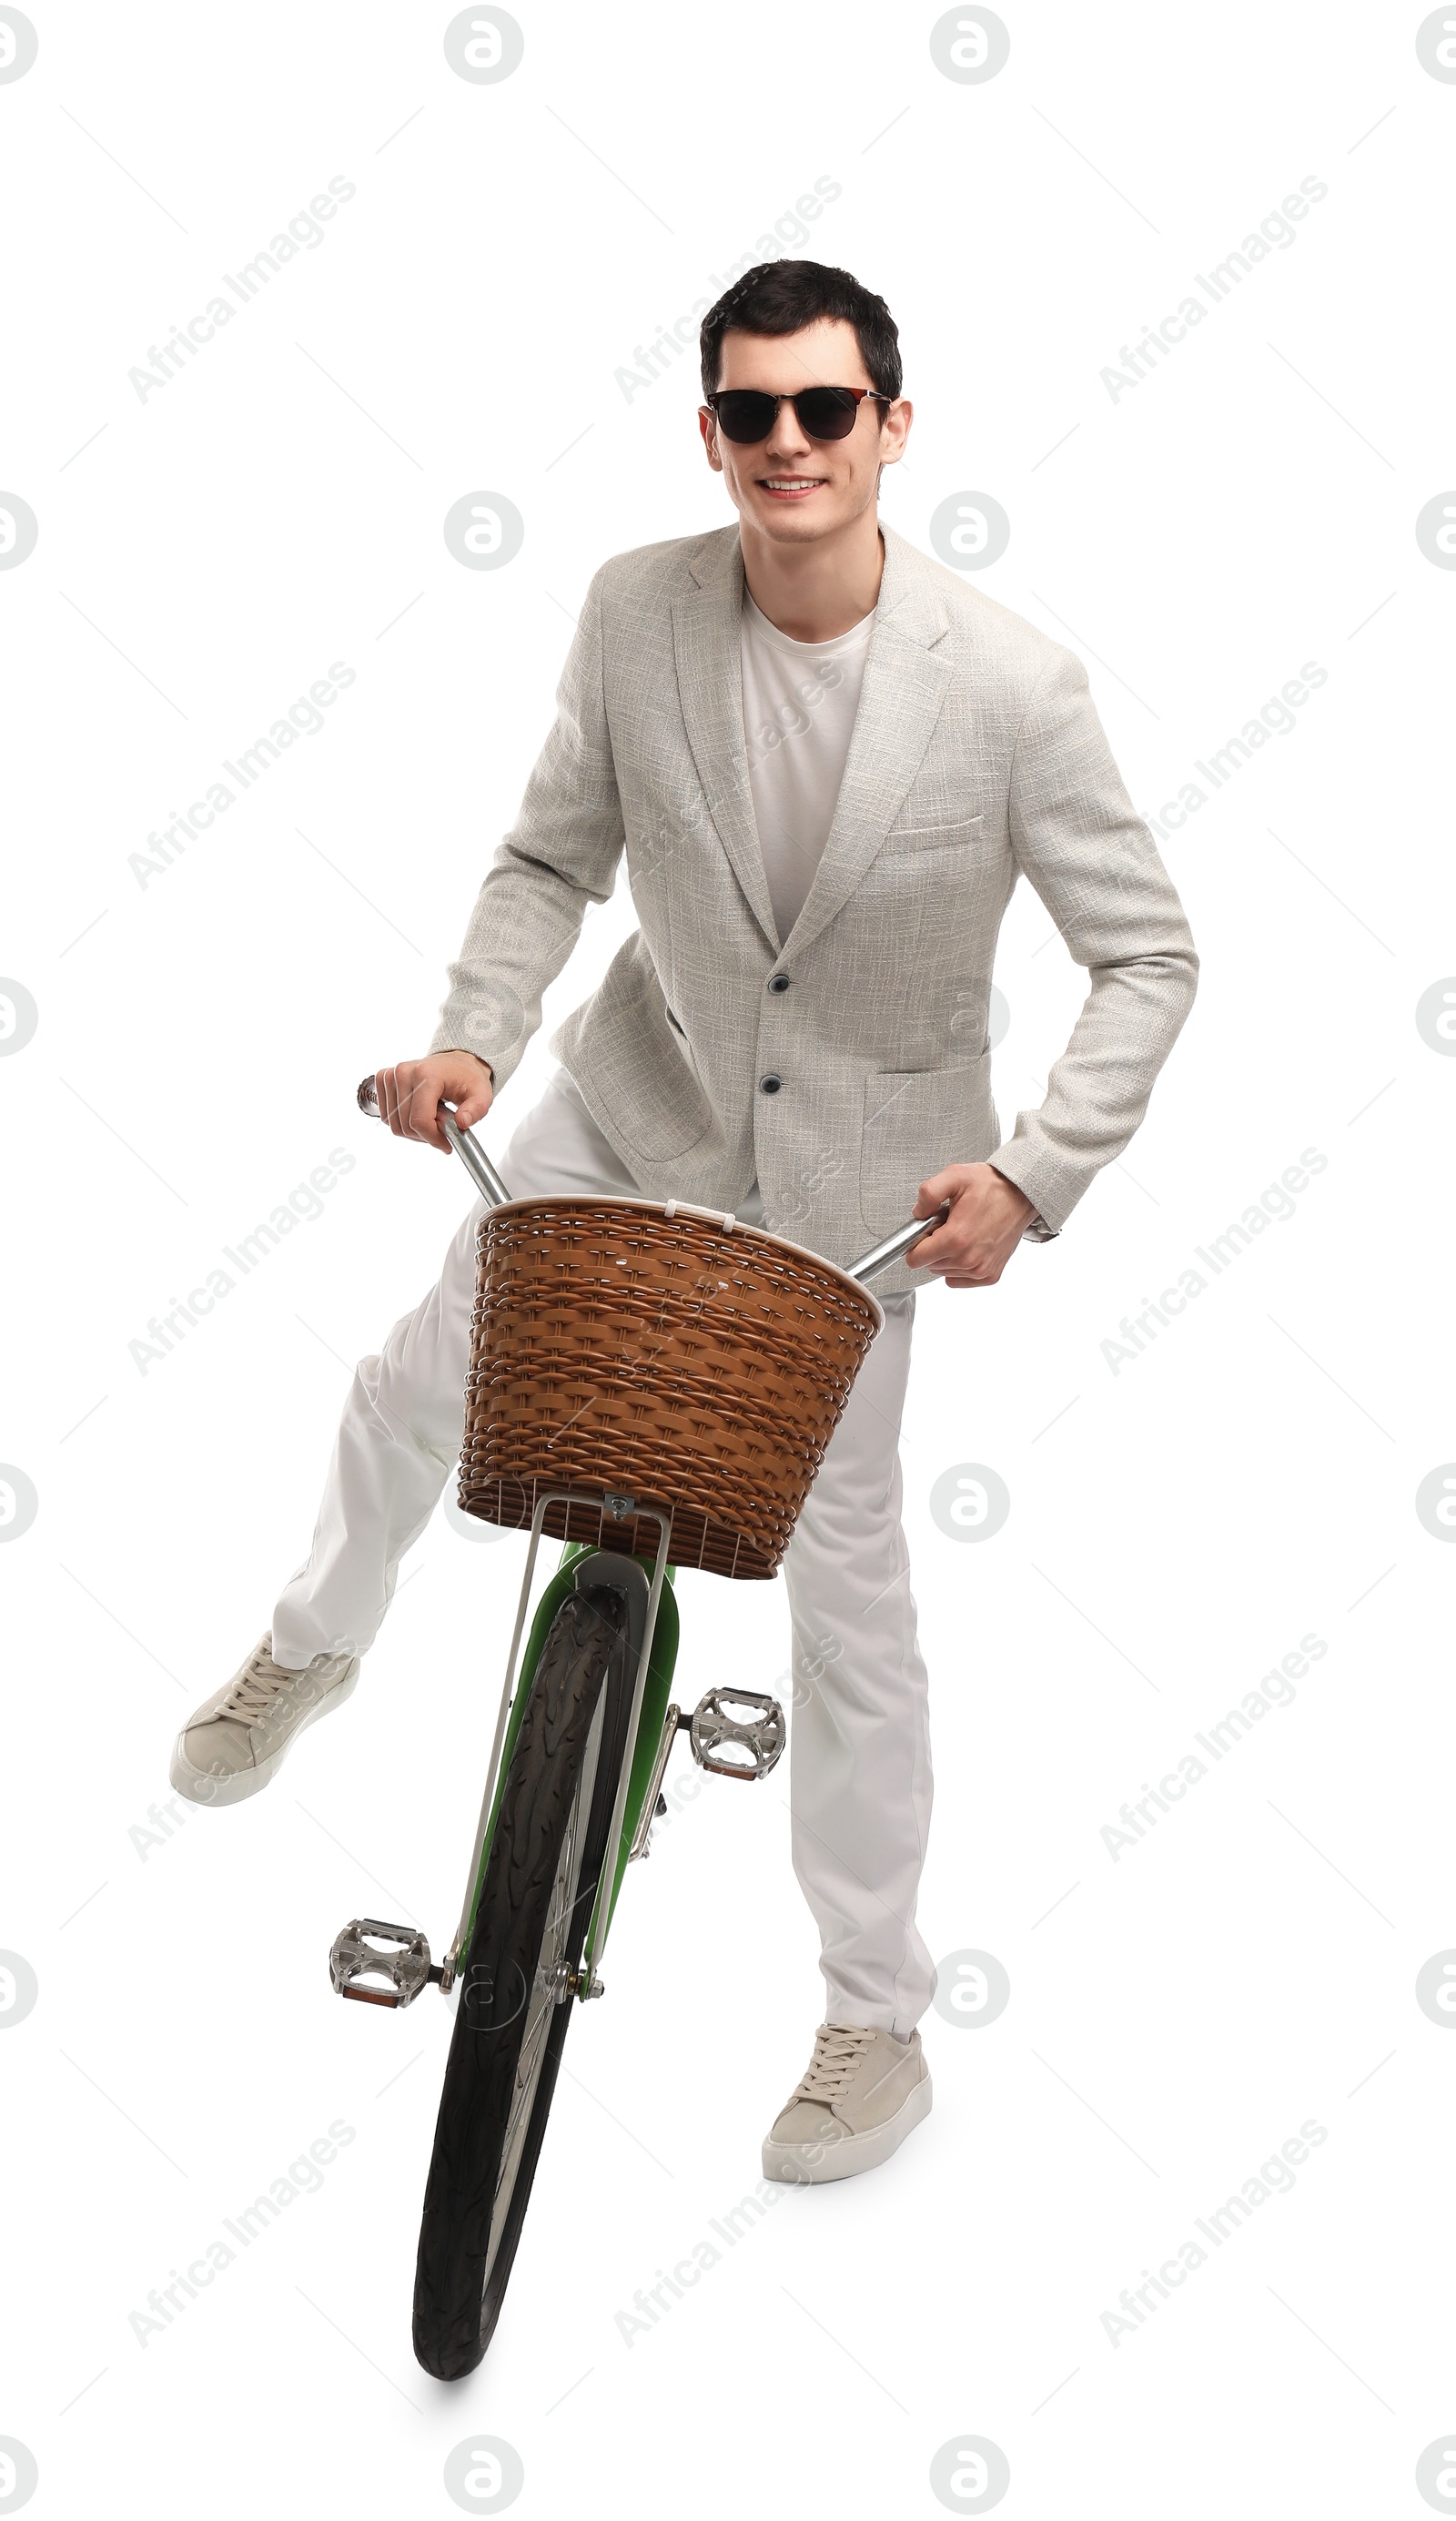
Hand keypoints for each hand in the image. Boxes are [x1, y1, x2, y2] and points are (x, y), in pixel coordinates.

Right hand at [374, 1051, 492, 1153]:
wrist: (455, 1063)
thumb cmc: (466, 1078)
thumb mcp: (482, 1095)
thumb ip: (475, 1110)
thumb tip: (462, 1122)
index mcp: (426, 1074)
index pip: (419, 1121)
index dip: (433, 1138)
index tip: (446, 1144)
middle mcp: (404, 1072)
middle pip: (406, 1125)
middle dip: (426, 1134)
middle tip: (443, 1128)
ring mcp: (391, 1075)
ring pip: (395, 1124)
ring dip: (414, 1130)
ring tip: (433, 1118)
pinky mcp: (383, 1080)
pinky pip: (388, 1116)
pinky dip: (403, 1122)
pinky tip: (419, 1113)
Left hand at [905, 1162, 1035, 1287]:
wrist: (1021, 1194)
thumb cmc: (991, 1186)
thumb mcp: (954, 1177)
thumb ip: (928, 1193)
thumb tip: (917, 1213)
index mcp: (956, 1238)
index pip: (916, 1259)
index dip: (917, 1242)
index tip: (929, 1229)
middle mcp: (969, 1259)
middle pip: (930, 1265)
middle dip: (934, 1246)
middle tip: (950, 1225)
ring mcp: (981, 1270)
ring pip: (944, 1272)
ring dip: (947, 1256)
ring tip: (963, 1232)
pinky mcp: (990, 1275)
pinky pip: (959, 1280)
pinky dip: (959, 1266)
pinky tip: (969, 1246)